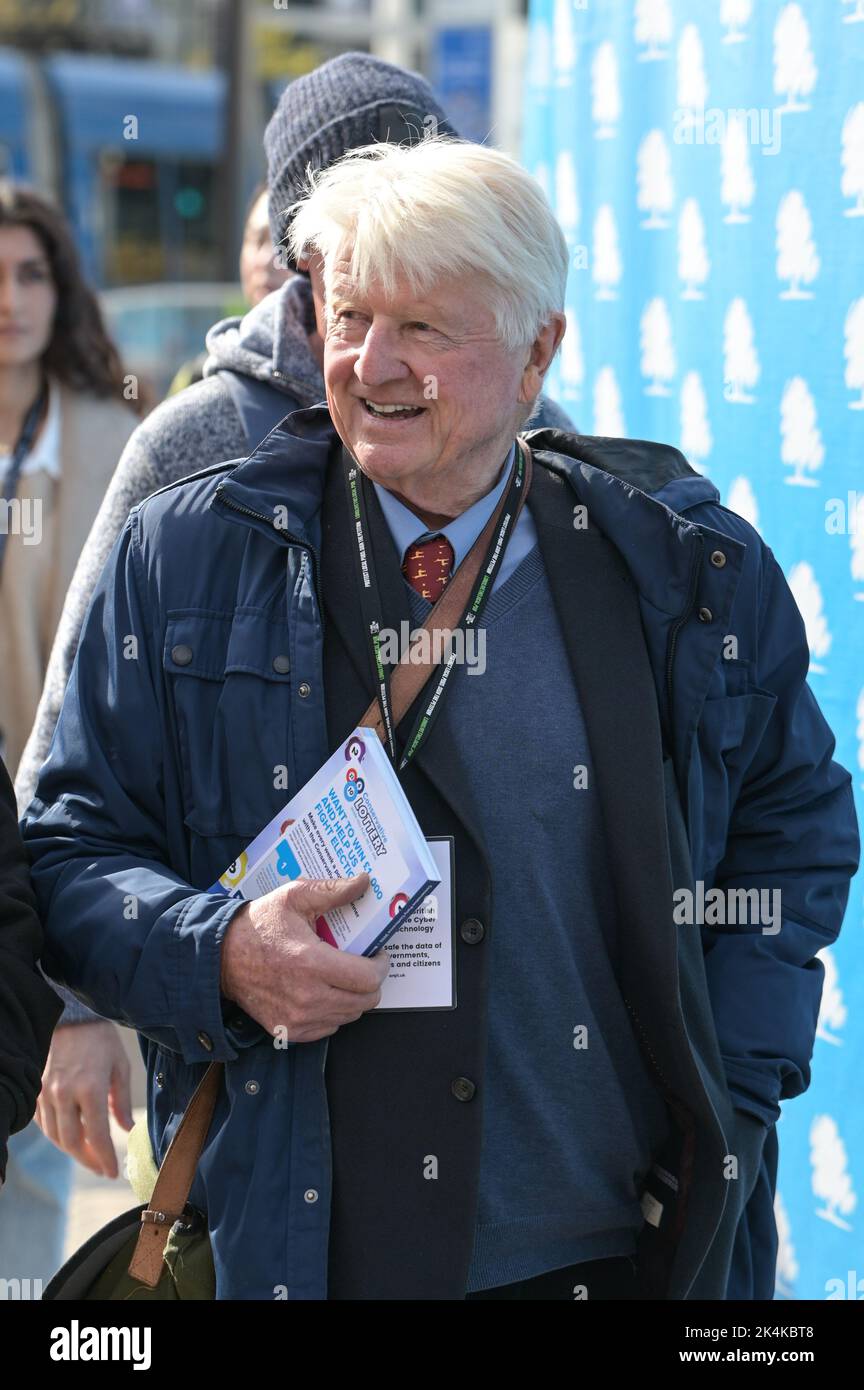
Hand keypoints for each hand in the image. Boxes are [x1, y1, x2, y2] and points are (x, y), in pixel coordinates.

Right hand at [36, 1020, 133, 1177]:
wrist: (73, 1017)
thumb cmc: (101, 1040)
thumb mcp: (120, 1068)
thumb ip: (121, 1103)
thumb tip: (127, 1130)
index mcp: (90, 1088)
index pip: (96, 1136)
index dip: (105, 1158)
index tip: (113, 1172)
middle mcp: (64, 1093)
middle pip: (72, 1142)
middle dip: (88, 1161)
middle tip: (102, 1169)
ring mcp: (46, 1092)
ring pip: (54, 1136)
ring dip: (72, 1150)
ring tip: (90, 1156)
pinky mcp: (36, 1089)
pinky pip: (42, 1122)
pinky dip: (56, 1134)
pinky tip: (70, 1136)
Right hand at [221, 873, 389, 1041]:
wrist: (221, 957)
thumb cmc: (259, 925)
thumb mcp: (294, 897)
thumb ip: (332, 890)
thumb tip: (364, 881)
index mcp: (311, 963)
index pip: (368, 979)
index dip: (381, 966)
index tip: (378, 954)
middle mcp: (307, 997)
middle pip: (365, 1002)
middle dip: (372, 982)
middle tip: (364, 964)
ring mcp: (298, 1018)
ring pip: (350, 1016)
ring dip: (354, 997)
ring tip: (343, 975)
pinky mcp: (289, 1031)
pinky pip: (330, 1028)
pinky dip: (334, 1012)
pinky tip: (324, 991)